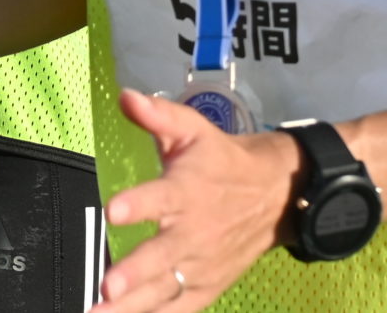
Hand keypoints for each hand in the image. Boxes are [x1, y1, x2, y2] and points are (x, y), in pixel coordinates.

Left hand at [90, 89, 302, 311]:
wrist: (277, 195)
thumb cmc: (222, 160)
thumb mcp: (193, 129)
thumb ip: (158, 116)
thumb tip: (126, 96)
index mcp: (187, 190)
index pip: (161, 197)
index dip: (138, 204)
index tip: (114, 210)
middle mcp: (194, 232)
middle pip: (163, 255)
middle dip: (136, 272)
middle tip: (109, 285)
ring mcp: (201, 265)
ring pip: (166, 290)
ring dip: (135, 306)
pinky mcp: (207, 286)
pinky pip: (180, 308)